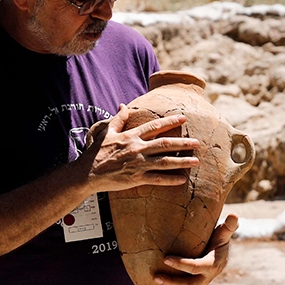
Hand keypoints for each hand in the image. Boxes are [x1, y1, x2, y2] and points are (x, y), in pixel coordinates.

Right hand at [80, 105, 199, 192]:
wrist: (87, 173)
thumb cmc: (96, 153)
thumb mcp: (106, 132)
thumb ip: (118, 119)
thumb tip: (123, 105)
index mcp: (131, 136)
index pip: (154, 126)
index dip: (170, 121)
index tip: (183, 117)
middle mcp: (137, 148)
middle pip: (165, 143)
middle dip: (183, 143)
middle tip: (197, 142)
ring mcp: (138, 164)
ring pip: (165, 161)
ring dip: (182, 161)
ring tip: (196, 160)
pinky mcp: (136, 178)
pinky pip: (157, 179)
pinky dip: (170, 179)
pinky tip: (182, 179)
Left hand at [151, 214, 238, 284]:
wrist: (219, 254)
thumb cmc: (218, 240)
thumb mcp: (223, 233)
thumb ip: (228, 226)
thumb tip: (234, 214)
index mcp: (213, 264)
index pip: (196, 267)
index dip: (181, 264)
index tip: (165, 258)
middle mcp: (207, 278)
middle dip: (172, 283)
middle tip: (156, 277)